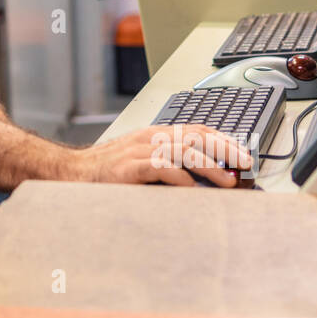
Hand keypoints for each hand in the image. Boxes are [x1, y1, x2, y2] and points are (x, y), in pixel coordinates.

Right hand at [70, 125, 253, 187]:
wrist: (72, 172)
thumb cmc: (108, 172)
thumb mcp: (143, 162)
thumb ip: (170, 164)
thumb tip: (207, 177)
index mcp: (155, 134)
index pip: (196, 130)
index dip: (223, 139)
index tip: (243, 153)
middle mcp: (149, 138)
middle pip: (195, 137)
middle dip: (224, 150)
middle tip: (244, 164)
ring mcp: (138, 151)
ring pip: (182, 150)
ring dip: (209, 165)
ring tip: (226, 180)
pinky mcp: (127, 168)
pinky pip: (159, 167)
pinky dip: (179, 177)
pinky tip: (191, 188)